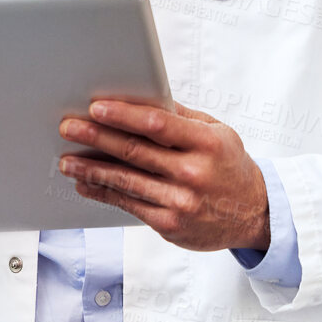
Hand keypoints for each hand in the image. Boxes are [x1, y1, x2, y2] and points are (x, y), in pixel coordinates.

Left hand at [56, 99, 270, 251]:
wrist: (254, 213)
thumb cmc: (229, 166)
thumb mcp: (217, 133)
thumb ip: (180, 117)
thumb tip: (139, 97)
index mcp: (207, 143)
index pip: (157, 124)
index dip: (123, 115)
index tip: (95, 107)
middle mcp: (194, 173)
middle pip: (134, 151)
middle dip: (95, 137)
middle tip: (68, 127)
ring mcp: (181, 201)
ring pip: (125, 181)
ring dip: (90, 169)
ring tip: (66, 160)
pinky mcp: (170, 224)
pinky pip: (128, 204)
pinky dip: (102, 192)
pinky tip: (85, 184)